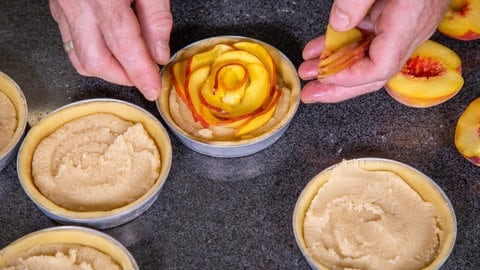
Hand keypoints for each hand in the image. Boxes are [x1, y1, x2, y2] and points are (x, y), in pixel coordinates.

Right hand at [49, 0, 172, 100]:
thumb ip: (156, 17)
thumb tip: (159, 53)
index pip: (123, 47)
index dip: (139, 73)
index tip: (152, 89)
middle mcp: (78, 3)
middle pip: (95, 60)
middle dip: (122, 76)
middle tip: (144, 75)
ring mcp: (63, 5)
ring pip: (79, 56)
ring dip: (107, 69)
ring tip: (130, 64)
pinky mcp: (58, 6)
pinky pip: (71, 42)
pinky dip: (93, 53)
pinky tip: (110, 48)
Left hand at [298, 0, 449, 102]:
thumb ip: (357, 0)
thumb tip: (339, 25)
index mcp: (409, 22)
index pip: (380, 68)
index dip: (349, 79)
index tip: (323, 79)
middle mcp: (409, 29)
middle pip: (374, 73)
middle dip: (339, 87)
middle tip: (311, 93)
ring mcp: (404, 23)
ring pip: (369, 57)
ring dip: (337, 65)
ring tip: (309, 70)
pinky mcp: (397, 14)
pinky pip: (369, 38)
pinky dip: (344, 44)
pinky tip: (322, 47)